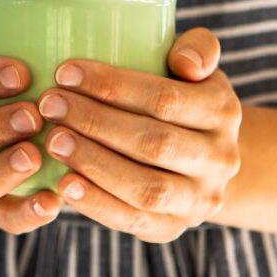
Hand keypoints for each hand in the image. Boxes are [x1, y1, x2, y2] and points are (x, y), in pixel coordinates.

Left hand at [36, 28, 241, 242]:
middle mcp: (220, 159)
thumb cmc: (181, 96)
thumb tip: (187, 63)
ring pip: (146, 187)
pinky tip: (65, 185)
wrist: (198, 157)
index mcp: (224, 111)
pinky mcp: (174, 228)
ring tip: (54, 140)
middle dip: (96, 123)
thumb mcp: (194, 65)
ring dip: (94, 163)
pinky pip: (135, 222)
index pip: (167, 99)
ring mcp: (200, 199)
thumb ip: (197, 48)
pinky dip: (98, 205)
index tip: (66, 72)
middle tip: (51, 105)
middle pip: (154, 143)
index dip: (114, 86)